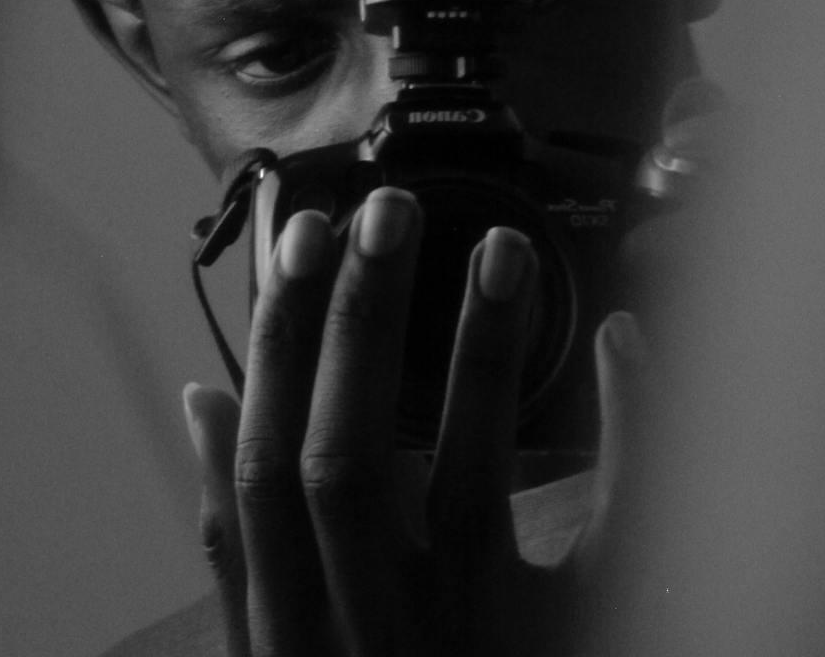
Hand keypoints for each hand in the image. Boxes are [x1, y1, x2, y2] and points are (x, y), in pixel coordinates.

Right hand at [182, 187, 648, 656]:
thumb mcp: (281, 650)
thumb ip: (236, 544)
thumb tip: (199, 403)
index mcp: (298, 639)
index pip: (264, 469)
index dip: (274, 345)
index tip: (298, 237)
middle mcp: (377, 644)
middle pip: (345, 460)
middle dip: (356, 327)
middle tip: (383, 211)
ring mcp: (480, 652)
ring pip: (467, 482)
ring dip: (475, 353)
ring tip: (496, 249)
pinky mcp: (579, 653)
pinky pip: (614, 534)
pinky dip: (625, 430)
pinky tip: (620, 341)